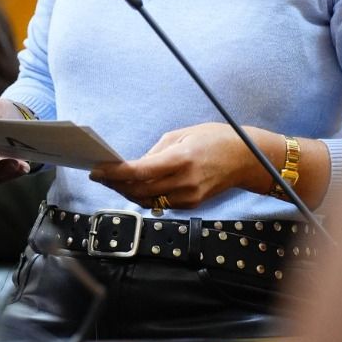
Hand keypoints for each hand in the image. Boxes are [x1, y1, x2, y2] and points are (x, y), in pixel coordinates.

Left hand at [89, 122, 255, 208]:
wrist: (244, 159)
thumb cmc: (213, 139)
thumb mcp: (181, 135)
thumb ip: (155, 153)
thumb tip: (134, 167)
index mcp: (180, 159)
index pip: (139, 171)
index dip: (115, 173)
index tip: (97, 170)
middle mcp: (184, 182)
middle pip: (139, 190)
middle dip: (115, 184)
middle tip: (99, 176)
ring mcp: (188, 197)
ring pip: (147, 201)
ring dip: (127, 192)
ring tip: (112, 181)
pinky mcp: (192, 205)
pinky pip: (161, 203)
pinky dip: (145, 196)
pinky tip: (134, 186)